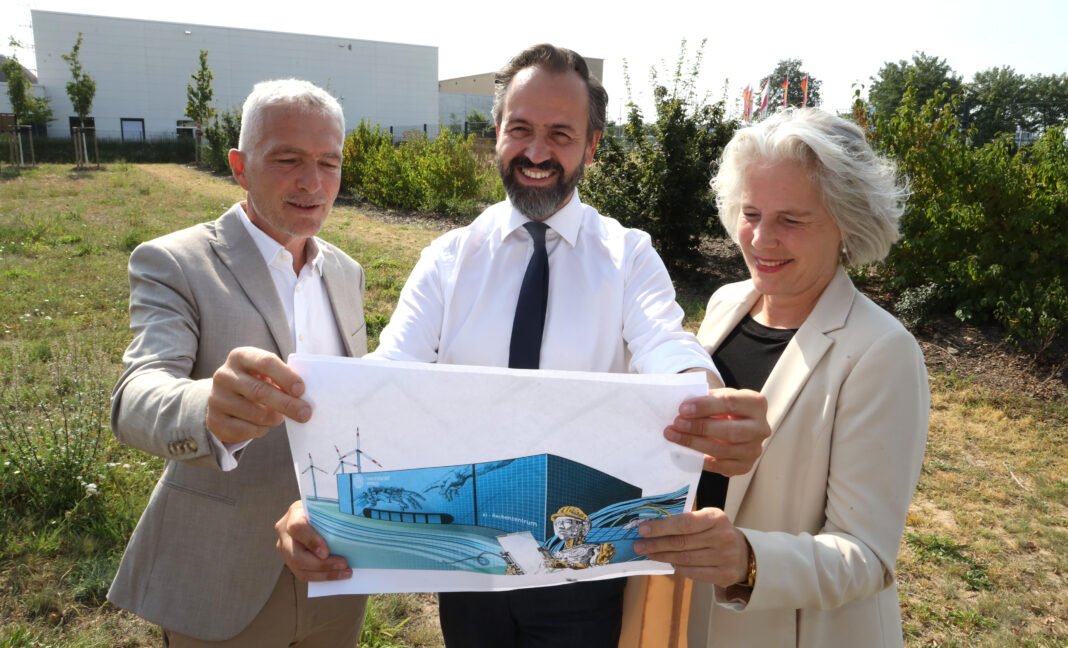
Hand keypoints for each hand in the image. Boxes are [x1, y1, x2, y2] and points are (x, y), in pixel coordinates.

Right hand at [206, 347, 311, 442]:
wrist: (224, 398)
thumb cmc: (255, 382)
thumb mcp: (266, 373)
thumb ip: (282, 380)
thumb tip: (302, 398)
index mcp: (240, 357)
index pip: (266, 362)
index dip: (286, 376)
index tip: (301, 390)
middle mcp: (224, 375)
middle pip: (260, 391)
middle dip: (287, 404)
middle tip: (305, 413)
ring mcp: (216, 398)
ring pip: (255, 414)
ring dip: (274, 418)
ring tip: (278, 417)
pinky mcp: (214, 420)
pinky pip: (246, 430)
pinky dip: (261, 430)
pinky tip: (262, 424)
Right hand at [275, 500, 352, 581]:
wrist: (313, 514)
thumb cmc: (323, 509)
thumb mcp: (326, 508)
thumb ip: (331, 518)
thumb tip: (349, 534)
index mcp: (294, 513)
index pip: (297, 528)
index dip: (311, 541)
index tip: (326, 553)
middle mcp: (284, 532)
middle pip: (296, 555)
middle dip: (322, 564)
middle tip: (344, 564)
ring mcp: (284, 548)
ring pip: (299, 568)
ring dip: (324, 574)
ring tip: (345, 572)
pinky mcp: (289, 560)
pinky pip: (303, 574)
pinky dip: (322, 576)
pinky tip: (337, 574)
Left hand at [634, 507, 748, 585]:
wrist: (744, 554)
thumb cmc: (716, 532)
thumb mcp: (707, 520)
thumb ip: (686, 521)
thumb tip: (652, 527)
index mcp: (716, 518)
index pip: (684, 523)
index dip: (661, 527)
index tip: (642, 530)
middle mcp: (722, 537)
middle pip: (681, 542)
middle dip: (656, 544)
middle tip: (638, 545)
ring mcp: (725, 557)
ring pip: (685, 559)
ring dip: (663, 556)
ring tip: (649, 553)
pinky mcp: (724, 575)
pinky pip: (693, 573)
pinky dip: (678, 567)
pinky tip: (669, 562)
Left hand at [664, 388, 768, 475]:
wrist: (734, 421)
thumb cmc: (724, 406)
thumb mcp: (719, 395)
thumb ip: (705, 399)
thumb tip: (684, 408)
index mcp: (756, 404)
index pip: (731, 403)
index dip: (705, 406)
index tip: (683, 409)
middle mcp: (760, 427)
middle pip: (730, 431)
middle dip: (700, 427)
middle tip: (677, 423)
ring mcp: (754, 449)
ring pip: (724, 451)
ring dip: (695, 444)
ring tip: (675, 436)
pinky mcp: (745, 465)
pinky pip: (721, 467)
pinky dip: (702, 461)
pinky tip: (686, 452)